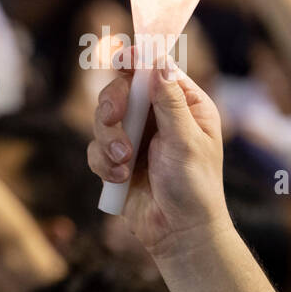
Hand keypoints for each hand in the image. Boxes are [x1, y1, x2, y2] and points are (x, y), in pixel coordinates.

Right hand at [87, 52, 229, 258]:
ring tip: (124, 163)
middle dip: (113, 105)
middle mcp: (159, 117)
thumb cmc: (195, 188)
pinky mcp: (117, 161)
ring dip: (108, 140)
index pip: (157, 71)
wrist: (179, 234)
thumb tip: (159, 63)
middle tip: (115, 118)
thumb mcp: (186, 141)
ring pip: (103, 118)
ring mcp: (136, 138)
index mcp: (185, 106)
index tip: (123, 58)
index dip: (138, 61)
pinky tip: (121, 179)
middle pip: (122, 90)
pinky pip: (95, 149)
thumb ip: (169, 103)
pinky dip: (104, 163)